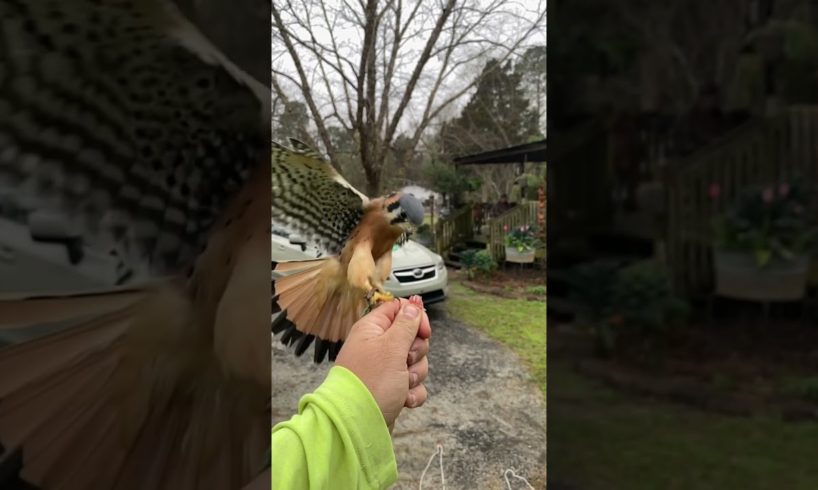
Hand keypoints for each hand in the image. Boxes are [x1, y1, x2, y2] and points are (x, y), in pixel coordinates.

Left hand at [335, 297, 430, 432]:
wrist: (357, 424)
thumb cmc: (371, 382)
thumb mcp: (392, 347)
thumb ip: (406, 324)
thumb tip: (413, 303)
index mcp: (373, 329)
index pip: (400, 310)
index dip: (415, 319)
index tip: (423, 333)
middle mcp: (377, 346)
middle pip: (412, 338)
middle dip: (416, 353)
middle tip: (403, 362)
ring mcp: (384, 369)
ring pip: (415, 363)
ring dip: (414, 375)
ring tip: (400, 385)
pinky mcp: (391, 389)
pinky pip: (412, 384)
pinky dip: (412, 393)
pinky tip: (403, 400)